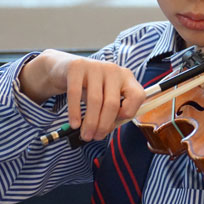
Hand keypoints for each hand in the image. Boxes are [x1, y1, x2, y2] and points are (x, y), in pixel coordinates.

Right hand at [19, 49, 144, 140]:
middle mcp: (114, 70)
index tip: (115, 124)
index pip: (137, 96)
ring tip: (85, 135)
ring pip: (95, 100)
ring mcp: (96, 66)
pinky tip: (75, 124)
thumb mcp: (105, 97)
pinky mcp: (77, 66)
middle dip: (104, 125)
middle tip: (96, 137)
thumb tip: (105, 131)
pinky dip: (75, 112)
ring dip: (90, 122)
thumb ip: (111, 112)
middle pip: (113, 103)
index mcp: (127, 77)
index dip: (128, 113)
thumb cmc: (90, 88)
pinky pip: (76, 93)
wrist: (66, 70)